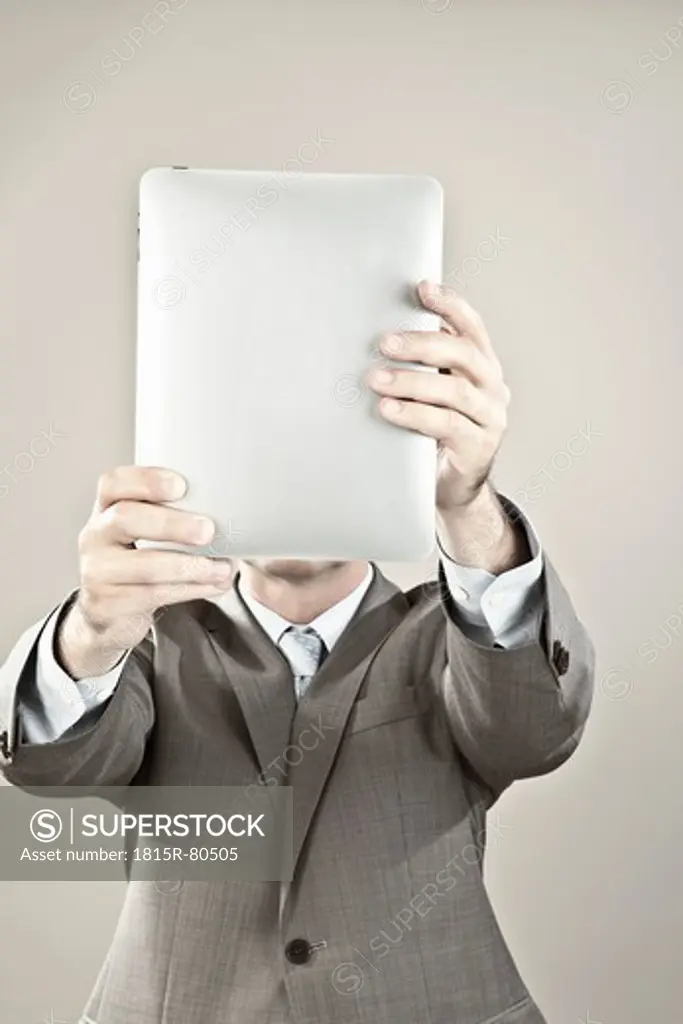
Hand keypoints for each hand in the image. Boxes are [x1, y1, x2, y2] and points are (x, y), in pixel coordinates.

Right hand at [58, 467, 233, 678]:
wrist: (107, 613)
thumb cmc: (136, 562)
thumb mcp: (142, 533)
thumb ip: (169, 515)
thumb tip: (229, 509)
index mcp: (105, 509)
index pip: (113, 483)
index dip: (145, 480)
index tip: (181, 485)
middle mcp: (95, 536)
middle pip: (125, 518)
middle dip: (171, 524)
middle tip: (208, 531)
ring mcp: (96, 572)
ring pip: (144, 566)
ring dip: (191, 566)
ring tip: (222, 567)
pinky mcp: (107, 604)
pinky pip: (153, 595)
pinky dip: (190, 590)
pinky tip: (212, 585)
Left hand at [367, 280, 509, 510]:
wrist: (452, 485)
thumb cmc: (436, 432)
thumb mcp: (433, 393)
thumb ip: (421, 366)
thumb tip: (376, 339)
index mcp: (482, 366)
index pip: (471, 327)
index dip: (449, 305)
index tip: (422, 288)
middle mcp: (493, 387)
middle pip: (463, 354)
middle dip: (422, 343)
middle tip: (385, 342)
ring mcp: (490, 418)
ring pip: (454, 391)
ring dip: (412, 381)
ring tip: (377, 378)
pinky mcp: (479, 447)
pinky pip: (447, 425)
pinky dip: (414, 414)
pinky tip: (389, 409)